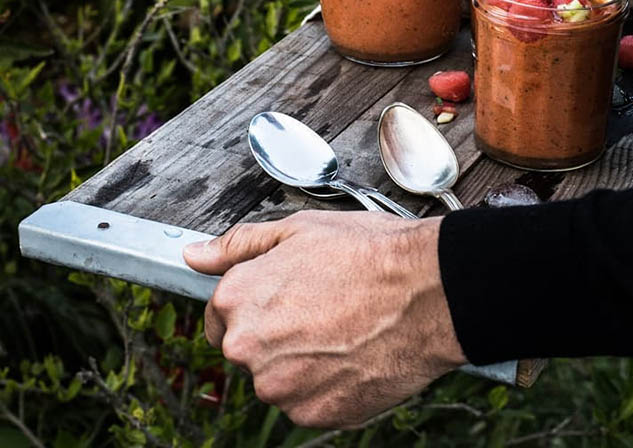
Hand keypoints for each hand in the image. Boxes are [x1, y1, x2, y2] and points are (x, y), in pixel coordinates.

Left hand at [183, 211, 465, 428]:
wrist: (428, 290)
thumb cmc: (369, 253)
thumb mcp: (300, 229)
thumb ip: (239, 245)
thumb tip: (194, 254)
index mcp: (238, 298)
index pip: (219, 314)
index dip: (254, 301)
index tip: (285, 295)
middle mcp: (248, 347)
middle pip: (248, 347)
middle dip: (276, 331)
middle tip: (323, 306)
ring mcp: (280, 386)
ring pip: (279, 377)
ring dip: (301, 361)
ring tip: (344, 327)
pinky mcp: (313, 414)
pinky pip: (308, 402)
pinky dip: (326, 384)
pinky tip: (354, 353)